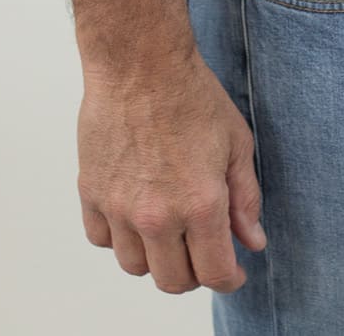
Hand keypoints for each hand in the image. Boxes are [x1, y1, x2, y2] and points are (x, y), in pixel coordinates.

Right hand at [77, 52, 267, 294]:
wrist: (140, 62)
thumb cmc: (192, 94)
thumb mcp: (236, 142)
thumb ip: (245, 198)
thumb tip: (252, 241)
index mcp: (200, 204)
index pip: (215, 273)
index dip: (230, 278)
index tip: (233, 270)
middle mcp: (158, 215)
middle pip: (173, 281)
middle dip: (193, 272)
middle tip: (201, 249)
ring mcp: (120, 207)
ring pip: (134, 266)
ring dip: (154, 256)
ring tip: (167, 227)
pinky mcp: (91, 192)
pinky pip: (101, 239)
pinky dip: (117, 235)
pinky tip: (134, 211)